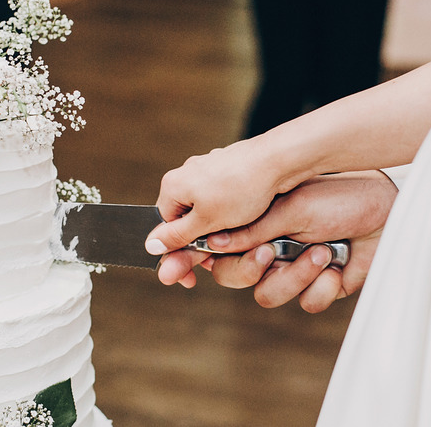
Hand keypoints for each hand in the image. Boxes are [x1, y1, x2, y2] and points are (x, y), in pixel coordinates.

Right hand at [146, 137, 291, 256]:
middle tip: (219, 254)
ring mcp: (208, 169)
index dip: (179, 250)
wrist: (279, 161)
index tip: (194, 270)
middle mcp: (186, 173)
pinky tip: (246, 215)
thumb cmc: (242, 189)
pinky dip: (231, 212)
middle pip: (186, 218)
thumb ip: (177, 236)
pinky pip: (222, 197)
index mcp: (172, 185)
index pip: (165, 226)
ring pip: (206, 209)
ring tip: (236, 231)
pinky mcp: (228, 168)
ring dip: (218, 227)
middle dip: (201, 239)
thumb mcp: (206, 222)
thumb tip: (150, 246)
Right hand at [158, 170, 397, 311]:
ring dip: (294, 273)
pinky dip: (320, 282)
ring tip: (319, 250)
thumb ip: (241, 234)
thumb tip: (203, 245)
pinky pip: (300, 301)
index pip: (201, 245)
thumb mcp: (280, 211)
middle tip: (267, 253)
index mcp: (245, 218)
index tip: (177, 278)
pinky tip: (336, 262)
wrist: (384, 205)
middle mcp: (259, 242)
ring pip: (264, 293)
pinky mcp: (311, 281)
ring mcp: (284, 263)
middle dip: (249, 268)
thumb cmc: (328, 194)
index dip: (185, 262)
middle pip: (226, 276)